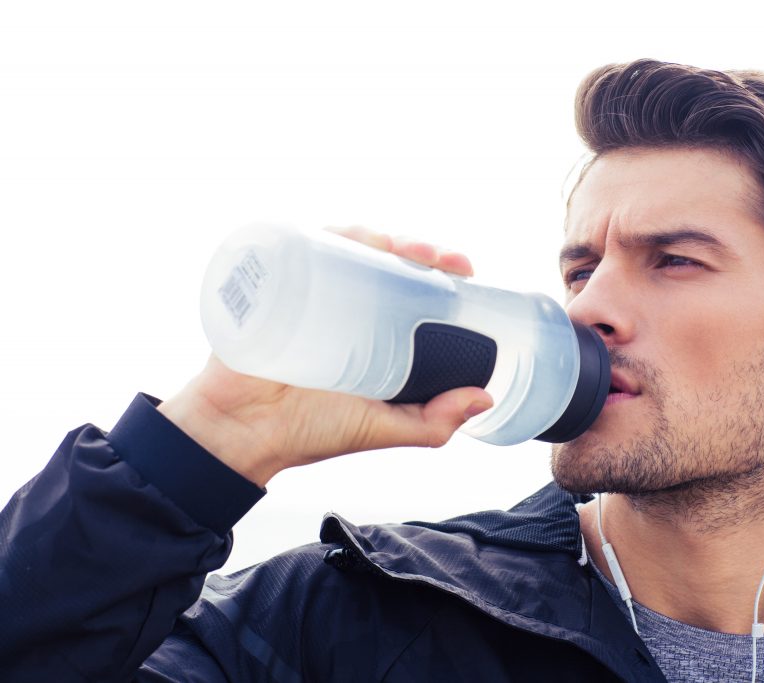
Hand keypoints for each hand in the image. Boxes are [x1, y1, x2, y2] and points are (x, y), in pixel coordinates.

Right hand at [157, 227, 492, 486]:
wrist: (242, 433)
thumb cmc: (310, 432)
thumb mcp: (382, 427)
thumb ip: (433, 422)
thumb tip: (485, 397)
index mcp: (376, 333)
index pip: (416, 290)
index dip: (443, 274)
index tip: (465, 270)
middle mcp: (348, 307)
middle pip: (389, 261)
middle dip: (420, 249)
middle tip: (440, 258)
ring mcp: (313, 292)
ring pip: (353, 248)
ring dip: (382, 236)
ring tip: (402, 247)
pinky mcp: (279, 285)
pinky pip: (305, 247)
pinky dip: (330, 233)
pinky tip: (354, 237)